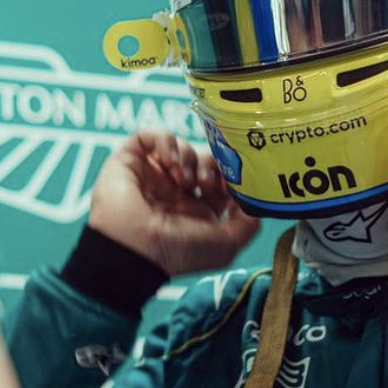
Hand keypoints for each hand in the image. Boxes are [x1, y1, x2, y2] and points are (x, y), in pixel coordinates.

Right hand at [88, 131, 259, 275]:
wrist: (135, 249)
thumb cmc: (178, 252)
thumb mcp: (226, 245)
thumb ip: (248, 224)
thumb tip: (256, 203)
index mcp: (195, 209)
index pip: (219, 179)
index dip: (229, 175)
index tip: (233, 181)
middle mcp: (174, 190)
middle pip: (203, 160)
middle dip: (211, 165)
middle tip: (207, 182)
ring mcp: (152, 174)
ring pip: (181, 146)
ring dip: (189, 158)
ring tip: (184, 179)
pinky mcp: (131, 160)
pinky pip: (150, 136)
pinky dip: (165, 142)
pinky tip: (170, 162)